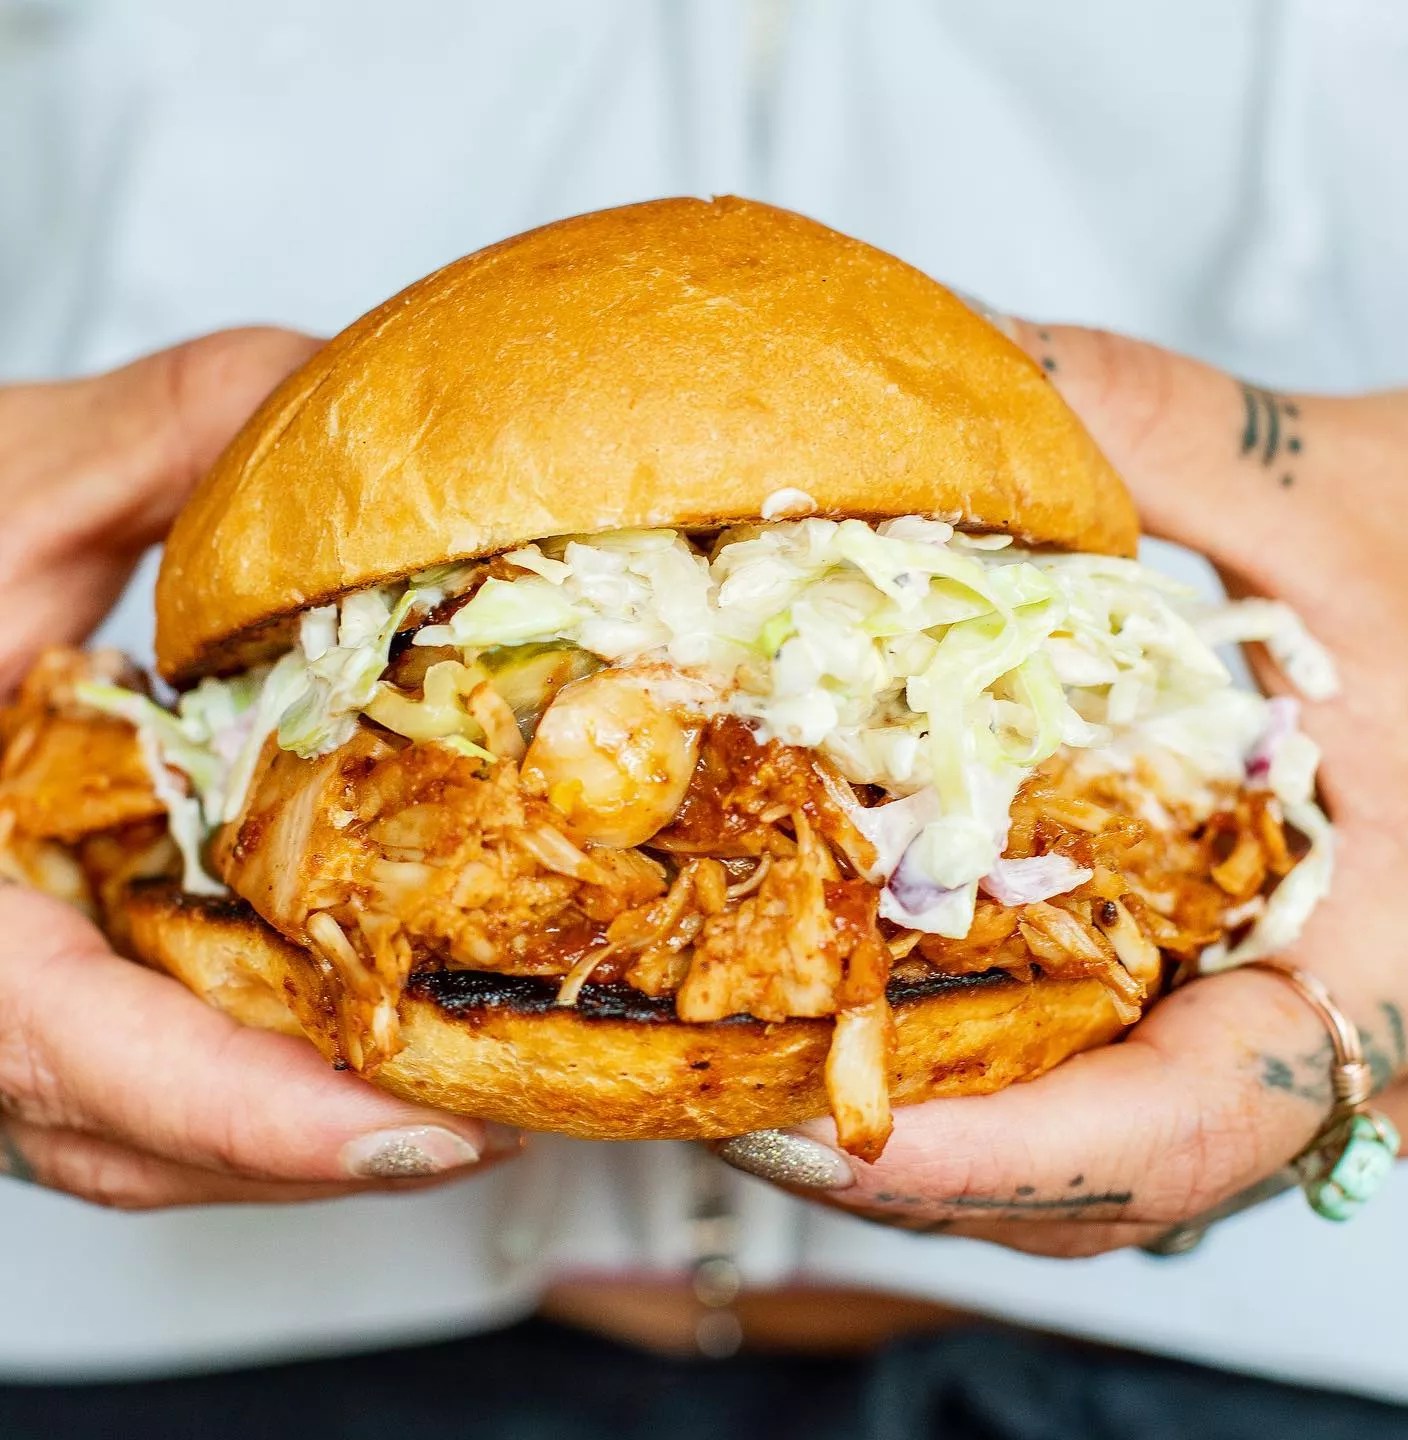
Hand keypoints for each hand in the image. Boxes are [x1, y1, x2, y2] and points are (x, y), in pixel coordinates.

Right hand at [0, 333, 519, 1206]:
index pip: (69, 1050)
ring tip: (473, 1099)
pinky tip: (368, 1048)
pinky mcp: (33, 978)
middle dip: (325, 1144)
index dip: (247, 1112)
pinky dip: (261, 1088)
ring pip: (142, 1136)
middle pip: (139, 1134)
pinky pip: (144, 1081)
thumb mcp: (5, 478)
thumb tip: (358, 401)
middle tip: (509, 1115)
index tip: (419, 1131)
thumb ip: (171, 437)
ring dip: (308, 1134)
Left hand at [722, 322, 1407, 1252]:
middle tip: (735, 1087)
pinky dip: (1018, 1084)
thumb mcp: (1347, 490)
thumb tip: (961, 357)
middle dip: (912, 1164)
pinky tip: (912, 1006)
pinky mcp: (1306, 1020)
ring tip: (787, 1055)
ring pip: (1124, 1165)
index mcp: (1404, 959)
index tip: (797, 1131)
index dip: (973, 1166)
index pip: (1177, 1129)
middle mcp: (1381, 1051)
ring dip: (951, 1133)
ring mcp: (1343, 1053)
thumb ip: (1152, 432)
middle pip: (1112, 1187)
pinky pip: (1144, 1100)